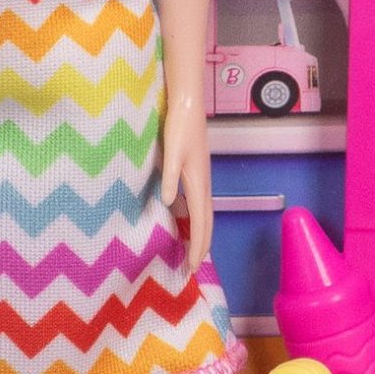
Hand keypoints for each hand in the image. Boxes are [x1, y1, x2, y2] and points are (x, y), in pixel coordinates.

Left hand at [161, 93, 212, 272]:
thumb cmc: (179, 127)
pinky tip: (185, 221)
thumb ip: (170, 177)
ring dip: (201, 234)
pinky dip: (195, 219)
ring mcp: (201, 179)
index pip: (201, 222)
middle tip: (193, 268)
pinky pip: (198, 204)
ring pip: (204, 214)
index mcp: (198, 182)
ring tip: (193, 251)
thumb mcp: (172, 152)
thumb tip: (168, 203)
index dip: (198, 245)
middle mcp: (203, 184)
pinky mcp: (196, 172)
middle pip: (207, 222)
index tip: (193, 267)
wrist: (188, 106)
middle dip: (202, 246)